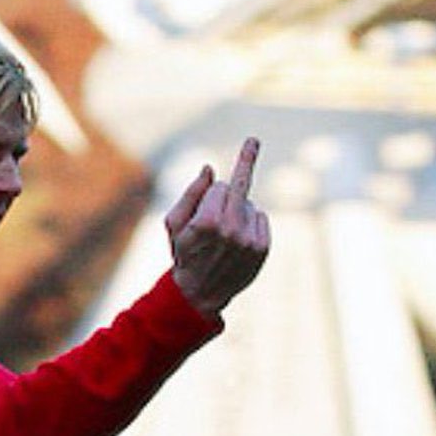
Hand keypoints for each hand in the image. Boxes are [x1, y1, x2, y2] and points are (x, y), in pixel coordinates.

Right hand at [165, 137, 270, 316]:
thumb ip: (190, 193)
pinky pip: (261, 218)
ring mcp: (249, 240)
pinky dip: (250, 222)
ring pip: (250, 205)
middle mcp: (231, 230)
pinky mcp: (262, 248)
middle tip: (253, 142)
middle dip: (231, 186)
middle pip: (237, 190)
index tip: (252, 143)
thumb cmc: (183, 253)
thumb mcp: (174, 223)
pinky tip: (237, 238)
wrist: (201, 292)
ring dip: (237, 210)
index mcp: (206, 222)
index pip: (220, 185)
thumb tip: (209, 169)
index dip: (211, 189)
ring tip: (222, 233)